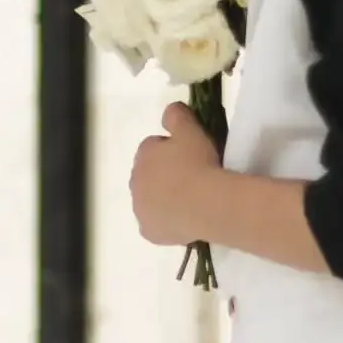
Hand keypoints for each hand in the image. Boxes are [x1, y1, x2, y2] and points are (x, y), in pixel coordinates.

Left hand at [129, 101, 220, 246]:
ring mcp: (140, 210)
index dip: (172, 149)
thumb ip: (176, 114)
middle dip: (165, 175)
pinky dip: (168, 222)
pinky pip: (158, 225)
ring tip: (191, 200)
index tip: (191, 155)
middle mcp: (134, 182)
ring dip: (166, 198)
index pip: (153, 147)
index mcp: (143, 155)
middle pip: (150, 175)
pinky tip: (186, 219)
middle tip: (192, 178)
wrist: (207, 203)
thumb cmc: (198, 163)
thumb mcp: (190, 129)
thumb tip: (169, 111)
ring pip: (152, 201)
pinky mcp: (150, 232)